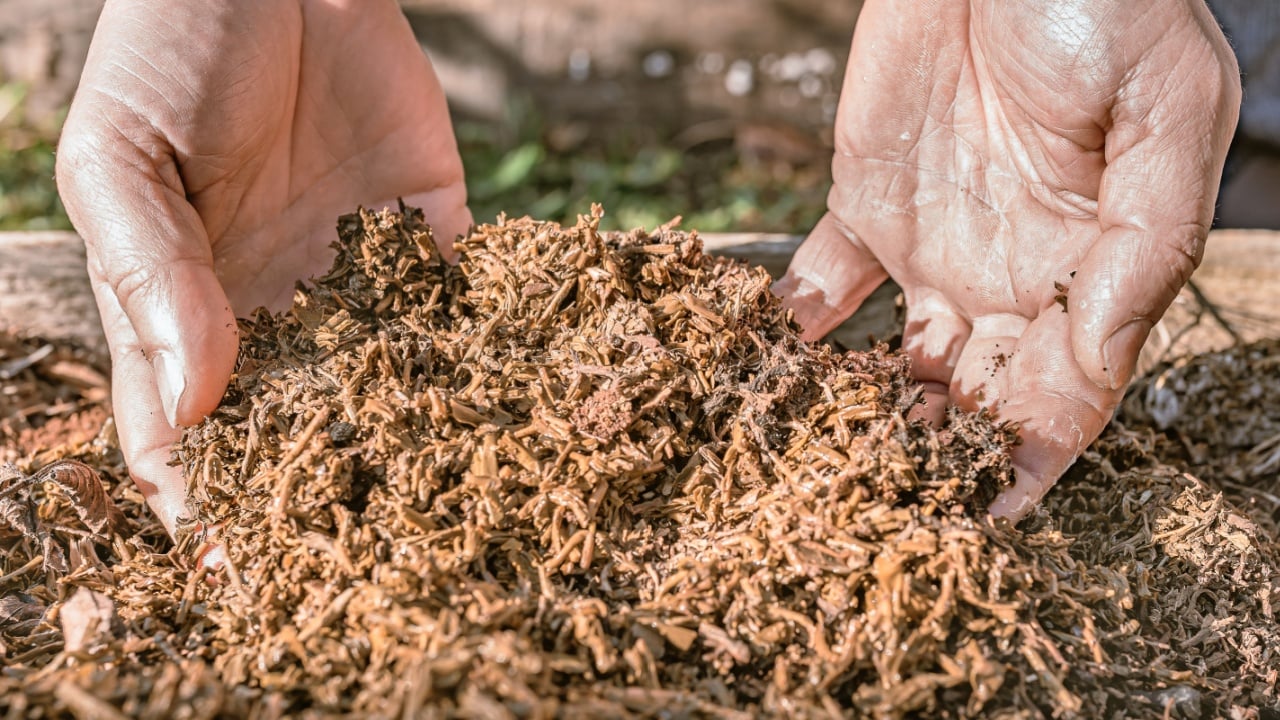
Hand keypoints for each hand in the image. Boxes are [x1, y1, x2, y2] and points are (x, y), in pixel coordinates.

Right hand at [56, 0, 469, 536]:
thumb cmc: (169, 54)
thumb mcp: (124, 160)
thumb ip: (156, 276)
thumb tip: (197, 405)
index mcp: (186, 308)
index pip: (189, 429)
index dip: (205, 498)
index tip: (236, 561)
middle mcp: (278, 308)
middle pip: (300, 426)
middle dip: (324, 494)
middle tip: (363, 565)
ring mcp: (362, 276)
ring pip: (391, 383)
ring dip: (414, 447)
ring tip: (448, 516)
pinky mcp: (435, 232)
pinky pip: (468, 308)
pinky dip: (491, 356)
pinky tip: (514, 413)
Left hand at [776, 0, 1239, 518]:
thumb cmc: (1110, 6)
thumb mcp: (1163, 115)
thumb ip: (1141, 241)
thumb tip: (1099, 357)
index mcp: (1092, 268)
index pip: (1066, 393)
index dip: (1032, 460)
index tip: (987, 518)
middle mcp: (1012, 276)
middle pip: (976, 396)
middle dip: (936, 455)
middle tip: (879, 505)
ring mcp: (936, 247)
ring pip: (898, 361)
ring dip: (862, 415)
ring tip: (817, 463)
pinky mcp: (865, 206)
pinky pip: (824, 285)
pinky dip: (795, 331)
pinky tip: (765, 375)